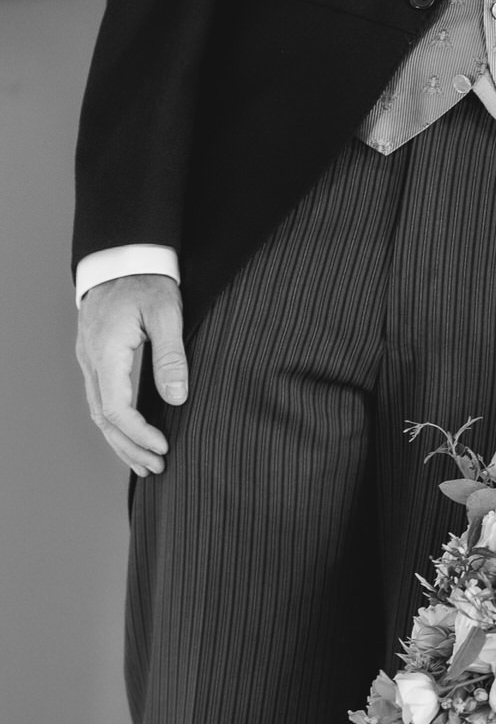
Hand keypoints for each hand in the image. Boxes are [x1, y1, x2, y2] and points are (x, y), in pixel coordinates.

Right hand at [75, 274, 187, 476]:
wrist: (123, 256)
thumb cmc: (147, 280)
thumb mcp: (167, 312)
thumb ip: (171, 355)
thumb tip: (177, 398)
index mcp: (106, 352)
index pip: (115, 408)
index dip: (138, 434)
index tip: (163, 447)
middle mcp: (91, 361)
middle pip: (103, 419)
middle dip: (129, 447)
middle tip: (158, 468)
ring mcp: (89, 360)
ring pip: (98, 413)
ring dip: (121, 441)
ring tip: (146, 464)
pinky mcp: (95, 358)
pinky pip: (100, 400)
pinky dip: (115, 424)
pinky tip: (132, 436)